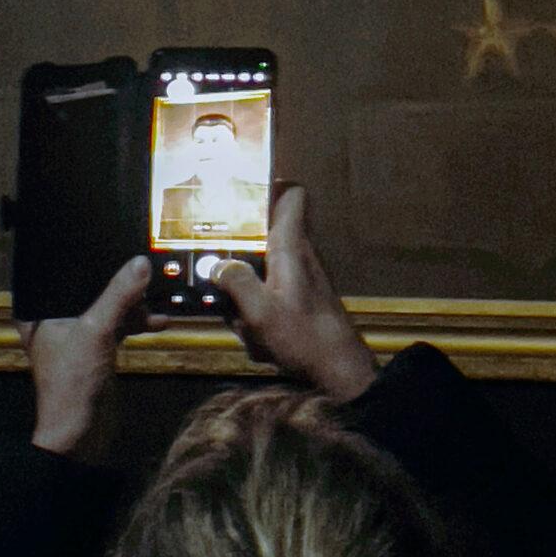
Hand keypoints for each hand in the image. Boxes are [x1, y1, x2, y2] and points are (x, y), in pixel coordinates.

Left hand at [17, 255, 154, 459]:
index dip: (87, 256)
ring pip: (108, 305)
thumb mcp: (96, 330)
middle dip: (117, 279)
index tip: (113, 237)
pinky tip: (159, 319)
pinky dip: (137, 321)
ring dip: (132, 301)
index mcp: (40, 310)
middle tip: (144, 261)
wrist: (79, 436)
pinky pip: (119, 325)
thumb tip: (141, 263)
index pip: (64, 270)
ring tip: (158, 291)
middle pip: (90, 287)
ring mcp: (78, 334)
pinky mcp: (97, 350)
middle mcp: (55, 317)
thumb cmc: (72, 383)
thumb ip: (118, 296)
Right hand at [216, 186, 376, 400]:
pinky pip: (269, 292)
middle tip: (213, 260)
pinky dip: (257, 309)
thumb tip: (216, 264)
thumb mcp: (261, 312)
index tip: (238, 192)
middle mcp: (299, 253)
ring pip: (263, 266)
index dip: (269, 185)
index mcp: (291, 246)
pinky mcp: (300, 297)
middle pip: (265, 232)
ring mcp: (300, 276)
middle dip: (239, 247)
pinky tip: (253, 337)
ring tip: (238, 316)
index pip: (292, 194)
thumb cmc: (305, 336)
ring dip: (246, 287)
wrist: (342, 371)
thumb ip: (236, 282)